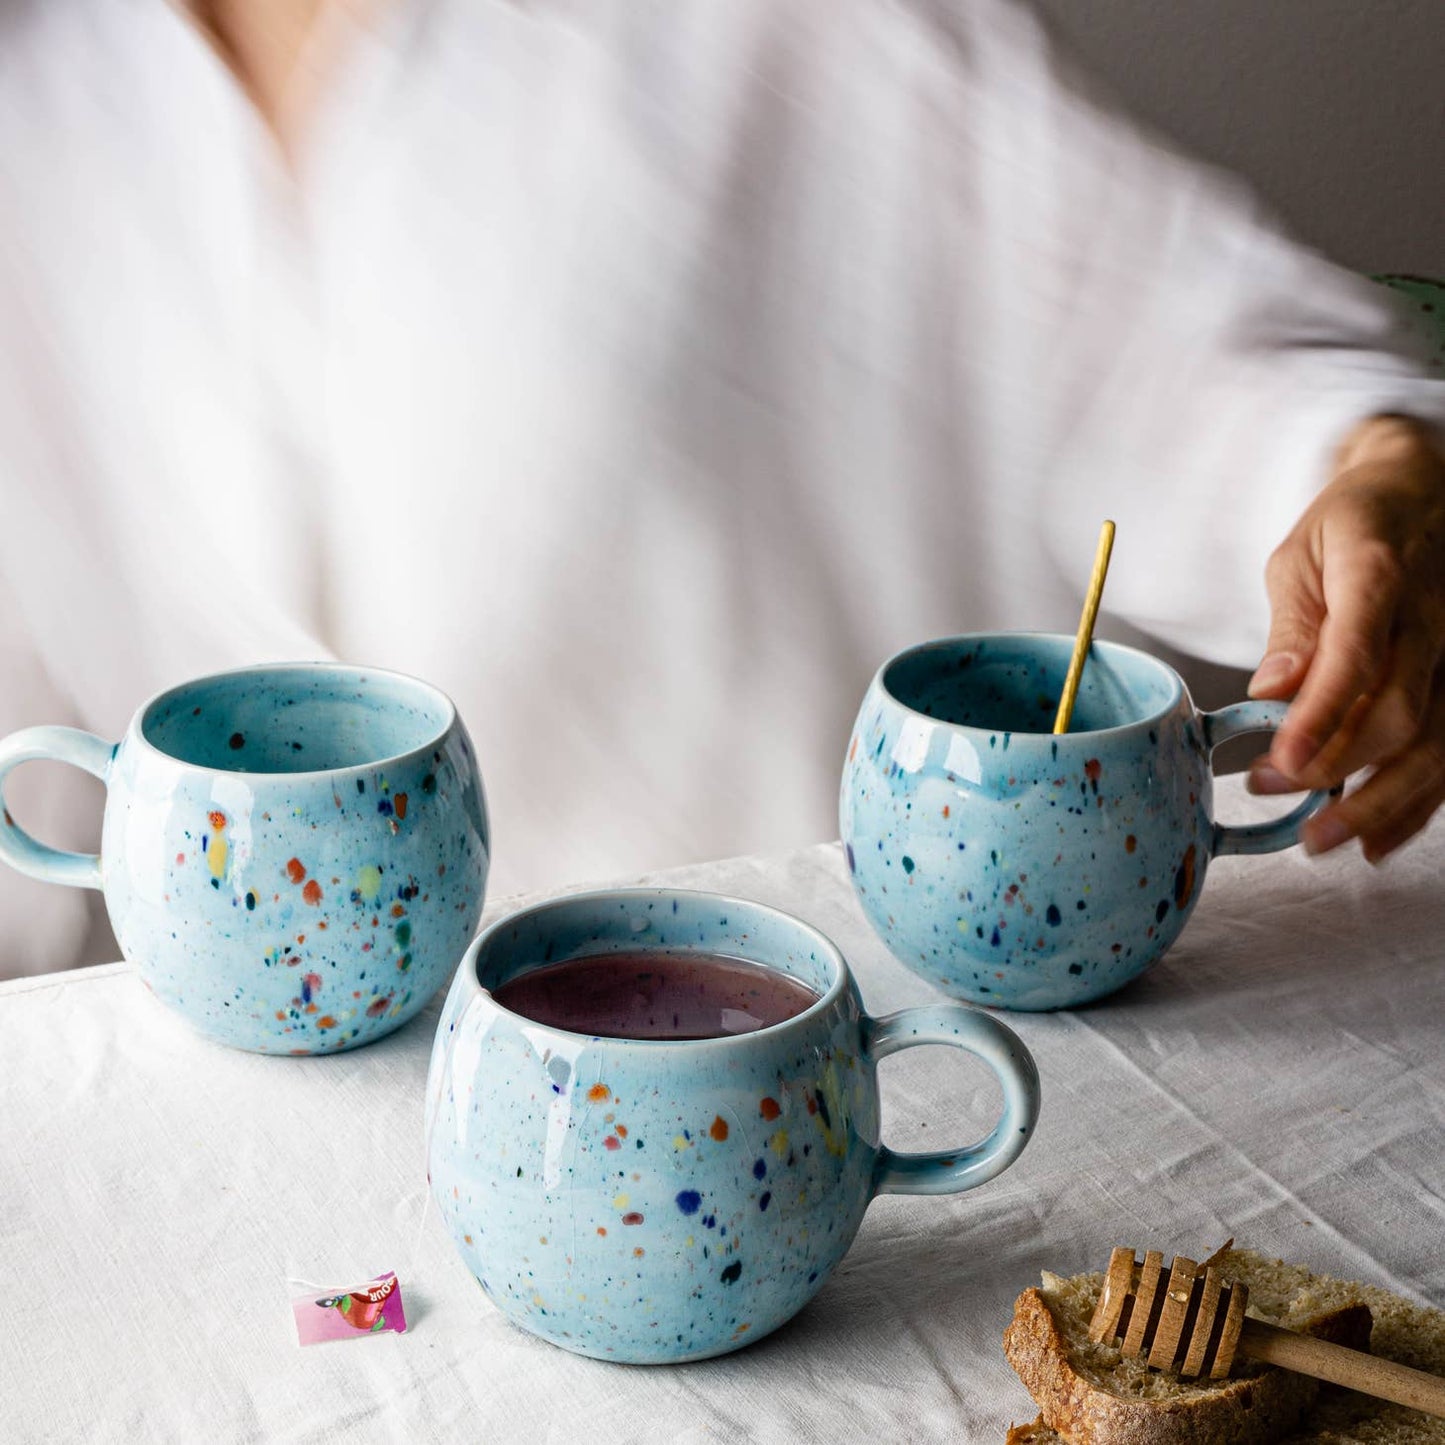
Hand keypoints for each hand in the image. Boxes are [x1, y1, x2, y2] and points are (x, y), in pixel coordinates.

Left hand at [1247, 414, 1444, 861]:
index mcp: (1381, 576)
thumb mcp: (1299, 557)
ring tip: (1319, 840)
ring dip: (1378, 803)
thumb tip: (1269, 694)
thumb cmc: (1351, 524)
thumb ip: (1290, 629)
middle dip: (1334, 765)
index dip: (1321, 717)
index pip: (1355, 657)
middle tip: (1266, 786)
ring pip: (1435, 745)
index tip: (1282, 762)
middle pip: (1400, 713)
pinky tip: (1376, 839)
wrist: (1424, 493)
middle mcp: (1435, 619)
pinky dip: (1416, 804)